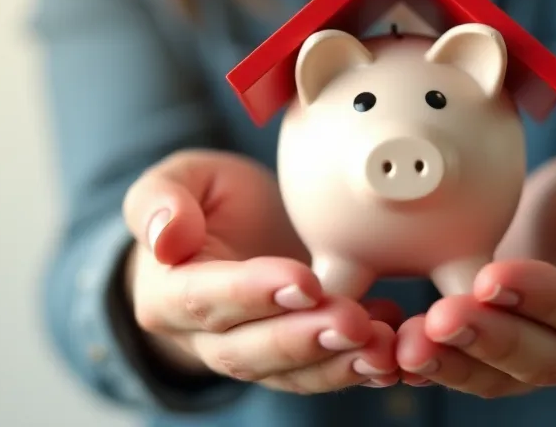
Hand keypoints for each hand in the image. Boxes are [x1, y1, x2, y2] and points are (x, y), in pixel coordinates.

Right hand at [122, 150, 399, 393]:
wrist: (238, 230)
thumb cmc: (207, 200)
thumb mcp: (180, 180)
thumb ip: (162, 200)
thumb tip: (166, 237)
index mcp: (167, 293)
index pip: (205, 300)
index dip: (253, 295)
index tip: (303, 283)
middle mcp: (203, 338)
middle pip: (249, 351)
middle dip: (304, 340)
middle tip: (353, 323)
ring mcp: (249, 356)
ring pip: (289, 374)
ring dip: (337, 364)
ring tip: (381, 347)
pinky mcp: (292, 362)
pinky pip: (321, 375)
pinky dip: (358, 369)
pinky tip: (393, 356)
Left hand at [395, 156, 555, 395]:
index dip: (542, 297)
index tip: (492, 278)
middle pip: (540, 356)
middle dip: (488, 338)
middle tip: (441, 317)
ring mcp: (538, 361)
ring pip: (498, 377)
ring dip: (453, 363)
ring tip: (409, 346)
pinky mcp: (497, 363)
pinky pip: (467, 374)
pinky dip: (433, 369)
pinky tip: (397, 356)